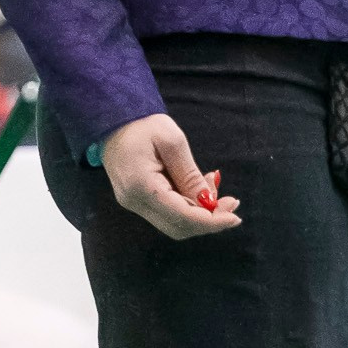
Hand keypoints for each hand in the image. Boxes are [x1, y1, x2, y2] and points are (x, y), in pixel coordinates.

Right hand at [100, 114, 242, 239]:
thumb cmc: (142, 125)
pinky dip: (189, 207)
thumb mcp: (172, 141)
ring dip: (200, 214)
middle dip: (209, 220)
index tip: (235, 217)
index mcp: (142, 186)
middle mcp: (135, 202)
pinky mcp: (138, 200)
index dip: (211, 222)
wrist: (113, 122)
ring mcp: (134, 203)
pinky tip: (200, 190)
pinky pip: (168, 213)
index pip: (181, 216)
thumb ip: (190, 174)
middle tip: (232, 202)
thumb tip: (209, 202)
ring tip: (217, 190)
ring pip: (174, 223)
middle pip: (178, 226)